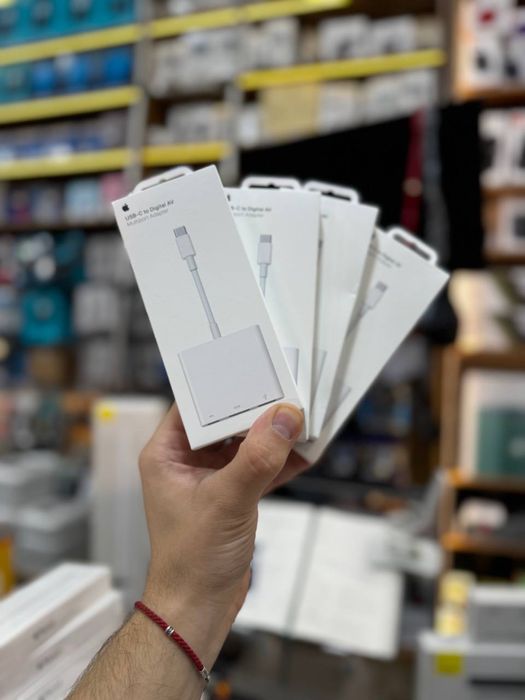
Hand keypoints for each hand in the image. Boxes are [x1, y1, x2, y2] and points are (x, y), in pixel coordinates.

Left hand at [138, 402, 304, 668]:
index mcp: (167, 454)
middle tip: (287, 389)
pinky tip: (305, 451)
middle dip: (256, 409)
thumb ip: (257, 458)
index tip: (254, 369)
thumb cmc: (192, 558)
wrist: (198, 609)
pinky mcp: (232, 496)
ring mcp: (211, 479)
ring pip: (245, 444)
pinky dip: (280, 462)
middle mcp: (186, 461)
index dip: (222, 386)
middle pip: (224, 421)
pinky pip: (258, 468)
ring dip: (272, 436)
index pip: (193, 406)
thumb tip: (285, 417)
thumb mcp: (226, 500)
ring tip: (302, 416)